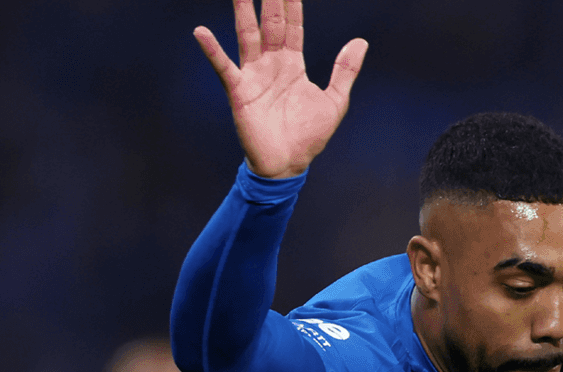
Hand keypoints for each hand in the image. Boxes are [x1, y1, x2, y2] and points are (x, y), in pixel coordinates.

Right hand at [194, 0, 368, 178]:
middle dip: (269, 0)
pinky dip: (212, 50)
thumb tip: (360, 41)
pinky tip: (202, 32)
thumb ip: (345, 70)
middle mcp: (271, 64)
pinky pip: (224, 67)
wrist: (290, 164)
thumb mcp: (335, 100)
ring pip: (247, 36)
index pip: (292, 26)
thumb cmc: (309, 135)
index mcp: (293, 64)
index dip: (292, 4)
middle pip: (270, 23)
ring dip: (243, 12)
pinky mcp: (240, 92)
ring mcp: (254, 75)